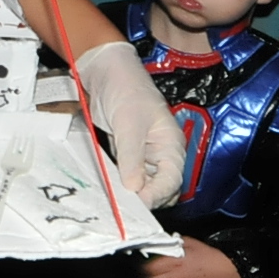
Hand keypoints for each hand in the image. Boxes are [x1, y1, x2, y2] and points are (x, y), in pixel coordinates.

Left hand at [74, 40, 185, 208]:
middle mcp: (161, 154)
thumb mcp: (129, 123)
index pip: (172, 181)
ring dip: (131, 195)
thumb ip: (132, 157)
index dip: (156, 195)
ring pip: (143, 186)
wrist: (106, 72)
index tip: (137, 204)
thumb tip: (134, 188)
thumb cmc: (126, 89)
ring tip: (114, 200)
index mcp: (171, 145)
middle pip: (160, 189)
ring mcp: (144, 156)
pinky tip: (109, 189)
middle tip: (123, 206)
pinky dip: (120, 185)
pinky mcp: (127, 155)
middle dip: (145, 199)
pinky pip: (128, 177)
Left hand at [140, 236, 242, 277]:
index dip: (141, 265)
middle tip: (143, 268)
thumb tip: (162, 243)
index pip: (148, 269)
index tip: (139, 260)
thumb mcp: (190, 243)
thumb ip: (173, 243)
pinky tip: (169, 277)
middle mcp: (174, 277)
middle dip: (143, 275)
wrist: (225, 270)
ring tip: (155, 273)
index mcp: (174, 263)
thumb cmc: (209, 255)